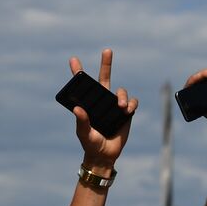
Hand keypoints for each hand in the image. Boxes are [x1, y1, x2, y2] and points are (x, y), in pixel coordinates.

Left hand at [67, 48, 137, 169]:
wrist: (105, 155)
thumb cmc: (91, 143)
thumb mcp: (84, 133)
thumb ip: (82, 121)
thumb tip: (78, 109)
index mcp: (89, 103)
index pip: (83, 85)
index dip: (78, 72)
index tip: (73, 60)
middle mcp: (102, 101)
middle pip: (105, 77)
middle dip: (106, 63)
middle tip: (107, 50)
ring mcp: (115, 106)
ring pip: (121, 91)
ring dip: (122, 96)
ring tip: (121, 106)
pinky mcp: (127, 113)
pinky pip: (132, 102)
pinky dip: (131, 104)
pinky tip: (127, 110)